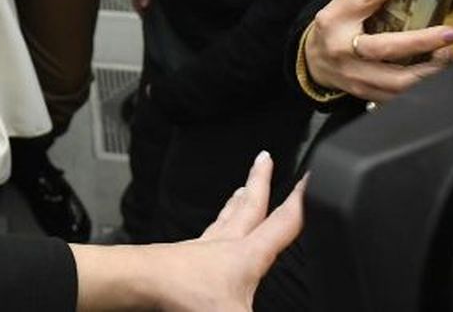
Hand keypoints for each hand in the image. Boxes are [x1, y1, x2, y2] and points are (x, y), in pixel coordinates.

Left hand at [71, 152, 303, 310]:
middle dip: (260, 181)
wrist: (140, 281)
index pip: (283, 221)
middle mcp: (225, 243)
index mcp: (247, 253)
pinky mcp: (182, 256)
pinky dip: (216, 225)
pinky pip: (206, 233)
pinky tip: (212, 231)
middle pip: (249, 204)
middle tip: (265, 158)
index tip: (312, 178)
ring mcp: (201, 247)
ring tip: (242, 188)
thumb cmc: (184, 294)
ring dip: (238, 200)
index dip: (302, 200)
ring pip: (226, 216)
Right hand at [303, 0, 452, 102]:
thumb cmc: (334, 28)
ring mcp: (357, 75)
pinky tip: (440, 74)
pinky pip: (399, 96)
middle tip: (450, 32)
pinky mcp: (368, 93)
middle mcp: (344, 49)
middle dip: (419, 41)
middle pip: (383, 48)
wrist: (314, 66)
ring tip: (449, 54)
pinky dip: (422, 87)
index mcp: (336, 20)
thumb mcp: (338, 0)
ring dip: (428, 70)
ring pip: (396, 80)